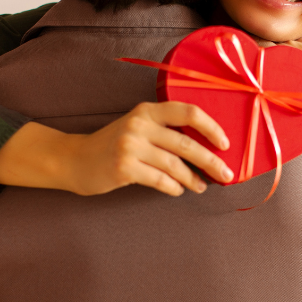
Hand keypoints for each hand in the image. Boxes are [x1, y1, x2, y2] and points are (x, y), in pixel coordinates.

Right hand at [0, 102, 233, 196]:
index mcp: (147, 110)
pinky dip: (173, 187)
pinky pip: (160, 180)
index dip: (211, 127)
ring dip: (193, 179)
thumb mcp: (137, 127)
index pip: (188, 112)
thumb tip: (205, 148)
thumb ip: (164, 130)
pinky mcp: (124, 168)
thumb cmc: (113, 145)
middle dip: (211, 161)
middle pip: (186, 143)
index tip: (225, 143)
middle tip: (226, 174)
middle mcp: (139, 124)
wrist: (74, 159)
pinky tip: (178, 190)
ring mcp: (130, 146)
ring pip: (175, 165)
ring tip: (201, 187)